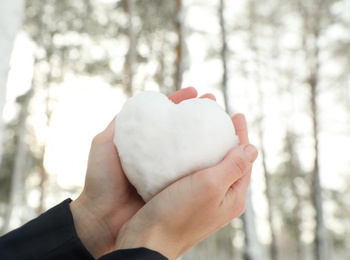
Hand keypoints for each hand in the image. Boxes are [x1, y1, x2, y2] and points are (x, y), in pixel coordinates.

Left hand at [70, 87, 210, 257]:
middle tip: (214, 104)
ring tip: (222, 123)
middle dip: (199, 115)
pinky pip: (192, 173)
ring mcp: (167, 172)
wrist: (102, 218)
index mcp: (143, 143)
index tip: (194, 92)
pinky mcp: (173, 189)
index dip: (179, 102)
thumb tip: (137, 104)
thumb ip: (119, 123)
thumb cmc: (101, 181)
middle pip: (182, 131)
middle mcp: (158, 156)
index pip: (165, 116)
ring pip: (191, 150)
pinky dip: (205, 163)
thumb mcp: (104, 144)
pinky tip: (218, 153)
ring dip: (207, 136)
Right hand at [114, 114, 257, 258]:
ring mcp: (202, 200)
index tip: (237, 114)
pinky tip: (184, 148)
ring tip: (204, 127)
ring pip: (211, 166)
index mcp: (232, 196)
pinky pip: (195, 172)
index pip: (244, 160)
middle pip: (230, 162)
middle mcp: (220, 198)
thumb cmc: (177, 214)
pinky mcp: (184, 199)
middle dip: (228, 138)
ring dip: (210, 146)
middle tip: (222, 116)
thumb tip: (252, 148)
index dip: (241, 135)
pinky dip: (193, 156)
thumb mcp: (210, 186)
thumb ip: (233, 166)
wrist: (147, 240)